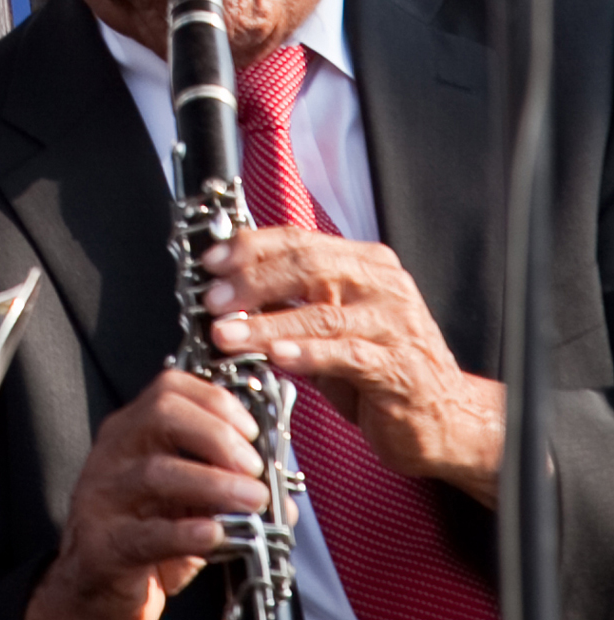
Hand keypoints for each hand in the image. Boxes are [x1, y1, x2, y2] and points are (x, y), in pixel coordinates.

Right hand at [25, 368, 266, 619]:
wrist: (94, 584)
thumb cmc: (144, 532)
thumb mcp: (182, 501)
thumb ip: (222, 487)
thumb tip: (282, 499)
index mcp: (132, 431)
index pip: (170, 388)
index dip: (216, 401)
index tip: (252, 430)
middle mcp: (115, 452)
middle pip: (161, 415)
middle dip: (216, 434)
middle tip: (253, 466)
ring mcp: (105, 496)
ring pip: (156, 473)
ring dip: (214, 484)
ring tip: (253, 500)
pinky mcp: (106, 544)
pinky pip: (147, 534)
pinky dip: (185, 532)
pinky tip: (215, 535)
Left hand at [203, 229, 502, 502]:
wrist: (449, 420)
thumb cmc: (384, 370)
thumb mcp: (332, 328)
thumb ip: (292, 306)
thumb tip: (231, 293)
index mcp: (365, 263)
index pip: (299, 240)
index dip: (250, 248)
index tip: (211, 262)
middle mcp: (383, 285)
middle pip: (306, 267)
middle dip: (251, 281)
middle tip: (213, 299)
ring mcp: (395, 325)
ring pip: (322, 313)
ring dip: (267, 323)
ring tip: (228, 334)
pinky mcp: (400, 368)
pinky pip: (347, 355)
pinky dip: (308, 354)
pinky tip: (277, 357)